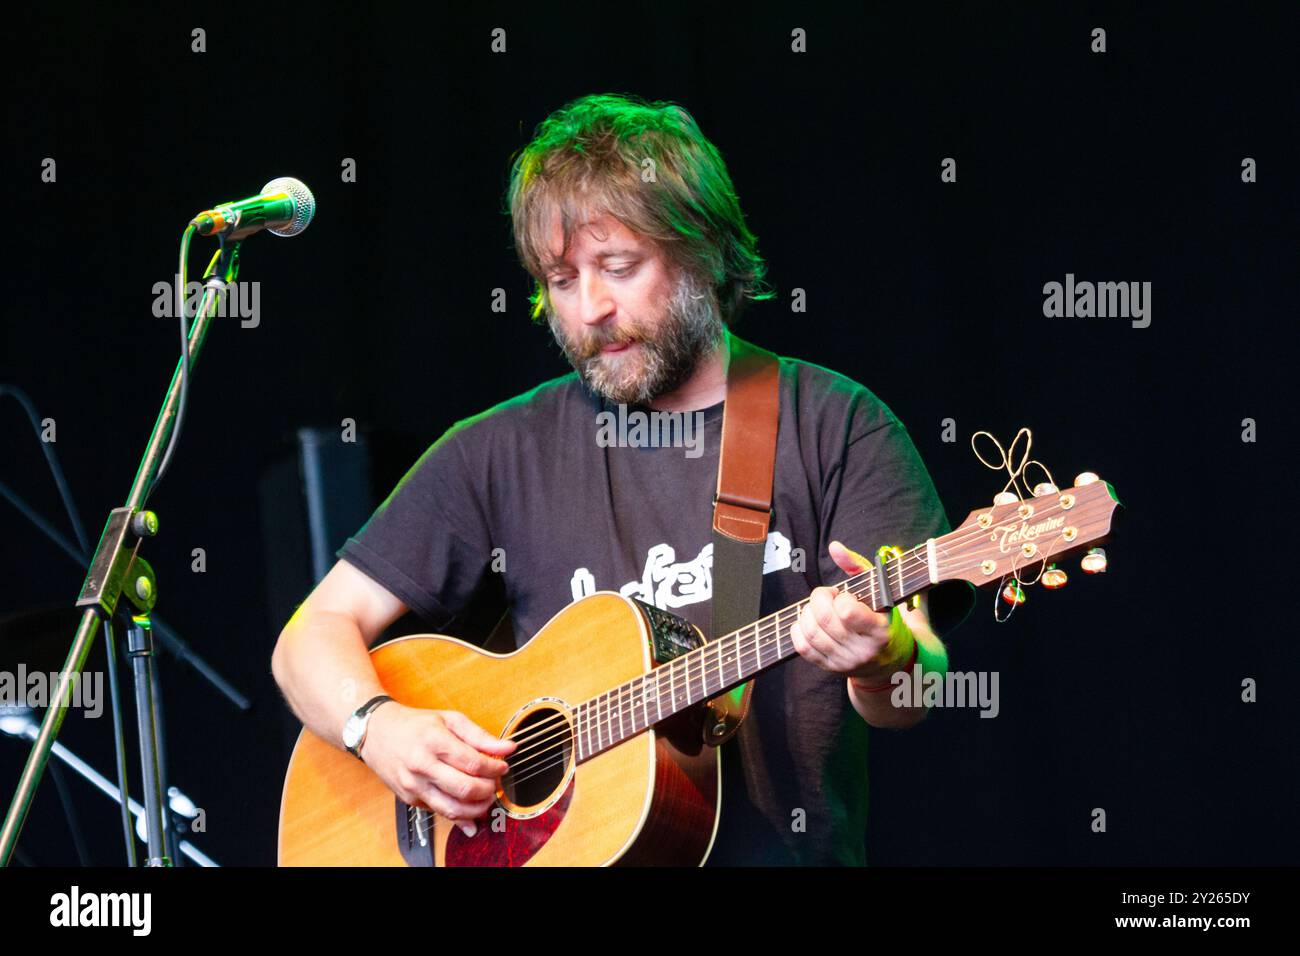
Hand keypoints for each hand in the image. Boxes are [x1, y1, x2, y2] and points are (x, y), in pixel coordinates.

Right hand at [359, 703, 515, 836]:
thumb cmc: (415, 724)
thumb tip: (508, 748)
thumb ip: (480, 736)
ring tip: (486, 798)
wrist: (376, 732)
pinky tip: (471, 812)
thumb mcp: (450, 720)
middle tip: (495, 783)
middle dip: (489, 790)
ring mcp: (414, 785)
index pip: (474, 762)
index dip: (495, 768)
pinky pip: (439, 813)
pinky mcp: (410, 799)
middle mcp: (422, 765)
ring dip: (477, 808)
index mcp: (434, 741)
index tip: (503, 766)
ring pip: (453, 808)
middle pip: (466, 788)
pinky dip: (460, 816)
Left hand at [789, 541, 917, 683]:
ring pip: (811, 633)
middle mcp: (863, 650)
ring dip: (807, 612)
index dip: (841, 598)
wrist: (888, 660)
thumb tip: (834, 547)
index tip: (847, 595)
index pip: (847, 613)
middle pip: (824, 619)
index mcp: (879, 630)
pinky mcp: (830, 668)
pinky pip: (803, 648)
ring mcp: (845, 662)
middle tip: (828, 596)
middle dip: (820, 599)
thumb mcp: (879, 591)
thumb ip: (857, 566)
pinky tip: (809, 621)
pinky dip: (798, 629)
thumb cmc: (882, 617)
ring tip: (819, 608)